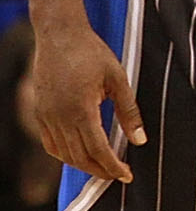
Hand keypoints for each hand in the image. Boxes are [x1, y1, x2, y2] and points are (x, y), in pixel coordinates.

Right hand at [29, 19, 143, 182]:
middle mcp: (59, 117)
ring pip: (63, 153)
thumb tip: (139, 141)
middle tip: (118, 175)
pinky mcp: (39, 112)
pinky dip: (65, 154)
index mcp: (80, 110)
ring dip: (83, 165)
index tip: (127, 175)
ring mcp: (45, 116)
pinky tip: (80, 155)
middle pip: (79, 157)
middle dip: (100, 171)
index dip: (113, 167)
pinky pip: (50, 143)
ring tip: (103, 168)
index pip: (98, 150)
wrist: (59, 35)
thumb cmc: (91, 53)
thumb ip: (129, 112)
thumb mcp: (118, 80)